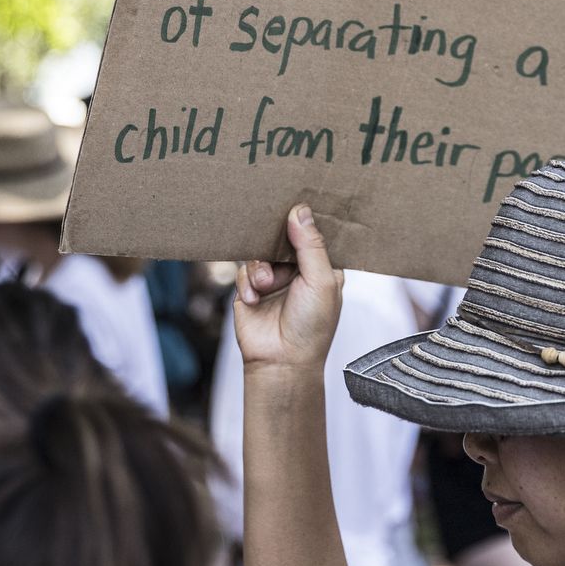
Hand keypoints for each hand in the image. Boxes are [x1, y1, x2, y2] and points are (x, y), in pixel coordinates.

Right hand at [234, 205, 342, 372]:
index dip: (304, 222)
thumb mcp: (320, 281)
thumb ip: (311, 245)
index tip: (294, 204)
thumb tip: (300, 211)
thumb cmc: (311, 327)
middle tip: (274, 242)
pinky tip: (254, 299)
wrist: (281, 362)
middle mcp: (297, 271)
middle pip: (283, 238)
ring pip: (260, 253)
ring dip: (260, 268)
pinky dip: (247, 283)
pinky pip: (243, 271)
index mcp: (322, 267)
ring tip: (265, 285)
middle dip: (276, 242)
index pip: (313, 234)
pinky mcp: (250, 290)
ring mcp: (273, 280)